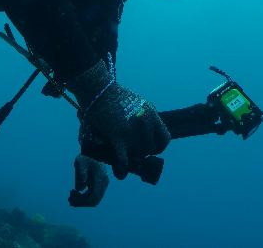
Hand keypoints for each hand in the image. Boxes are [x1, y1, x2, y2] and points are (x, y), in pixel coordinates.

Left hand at [68, 154, 107, 206]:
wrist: (92, 154)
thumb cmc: (85, 158)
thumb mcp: (80, 162)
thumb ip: (80, 173)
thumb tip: (80, 188)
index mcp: (100, 178)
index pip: (94, 196)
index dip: (83, 201)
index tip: (72, 197)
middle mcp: (103, 183)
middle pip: (94, 201)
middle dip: (81, 203)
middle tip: (69, 199)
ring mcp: (102, 186)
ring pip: (93, 201)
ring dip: (81, 202)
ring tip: (70, 197)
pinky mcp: (98, 187)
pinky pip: (92, 197)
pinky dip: (83, 199)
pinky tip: (74, 194)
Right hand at [69, 62, 170, 179]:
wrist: (98, 89)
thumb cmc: (114, 95)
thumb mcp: (138, 103)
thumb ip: (146, 119)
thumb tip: (147, 135)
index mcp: (152, 114)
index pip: (164, 139)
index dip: (157, 148)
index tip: (149, 149)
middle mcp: (146, 123)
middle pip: (149, 149)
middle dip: (140, 152)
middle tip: (130, 151)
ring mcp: (133, 130)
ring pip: (137, 155)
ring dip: (130, 159)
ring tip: (122, 157)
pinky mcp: (118, 136)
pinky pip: (124, 160)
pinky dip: (122, 169)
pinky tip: (120, 172)